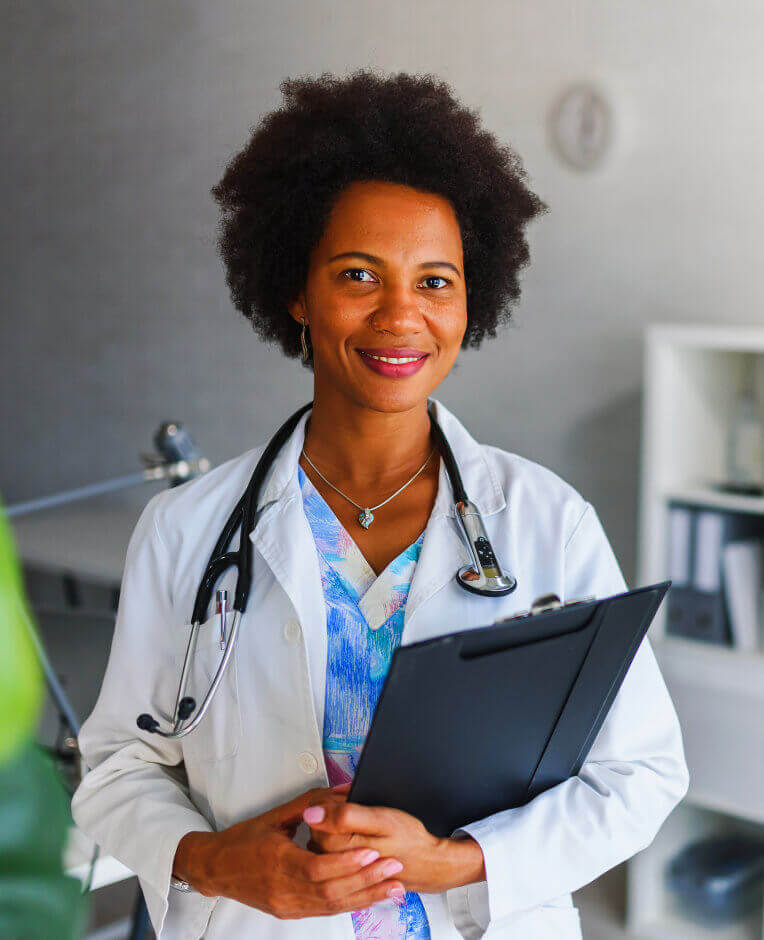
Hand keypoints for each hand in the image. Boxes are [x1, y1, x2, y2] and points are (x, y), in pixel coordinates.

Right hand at [172, 785, 406, 917]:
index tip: (372, 852)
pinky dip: (350, 904)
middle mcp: (282, 889)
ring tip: (393, 888)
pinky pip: (325, 911)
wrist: (215, 869)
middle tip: (394, 869)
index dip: (346, 862)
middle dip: (366, 881)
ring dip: (365, 897)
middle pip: (330, 891)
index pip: (317, 868)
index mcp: (277, 861)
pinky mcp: (289, 913)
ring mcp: (286, 905)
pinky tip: (370, 897)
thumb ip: (311, 804)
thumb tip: (344, 790)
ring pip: (332, 906)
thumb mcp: (275, 816)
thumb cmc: (243, 839)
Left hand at [303, 797, 485, 893]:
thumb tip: (311, 812)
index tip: (349, 796)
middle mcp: (332, 861)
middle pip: (316, 824)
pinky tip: (360, 834)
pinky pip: (333, 847)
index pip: (314, 813)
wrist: (427, 864)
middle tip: (358, 806)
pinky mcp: (344, 870)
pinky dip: (344, 835)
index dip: (332, 798)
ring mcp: (338, 868)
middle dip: (334, 809)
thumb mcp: (381, 820)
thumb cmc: (408, 841)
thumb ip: (345, 815)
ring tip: (362, 821)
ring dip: (338, 822)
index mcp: (337, 847)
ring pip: (323, 835)